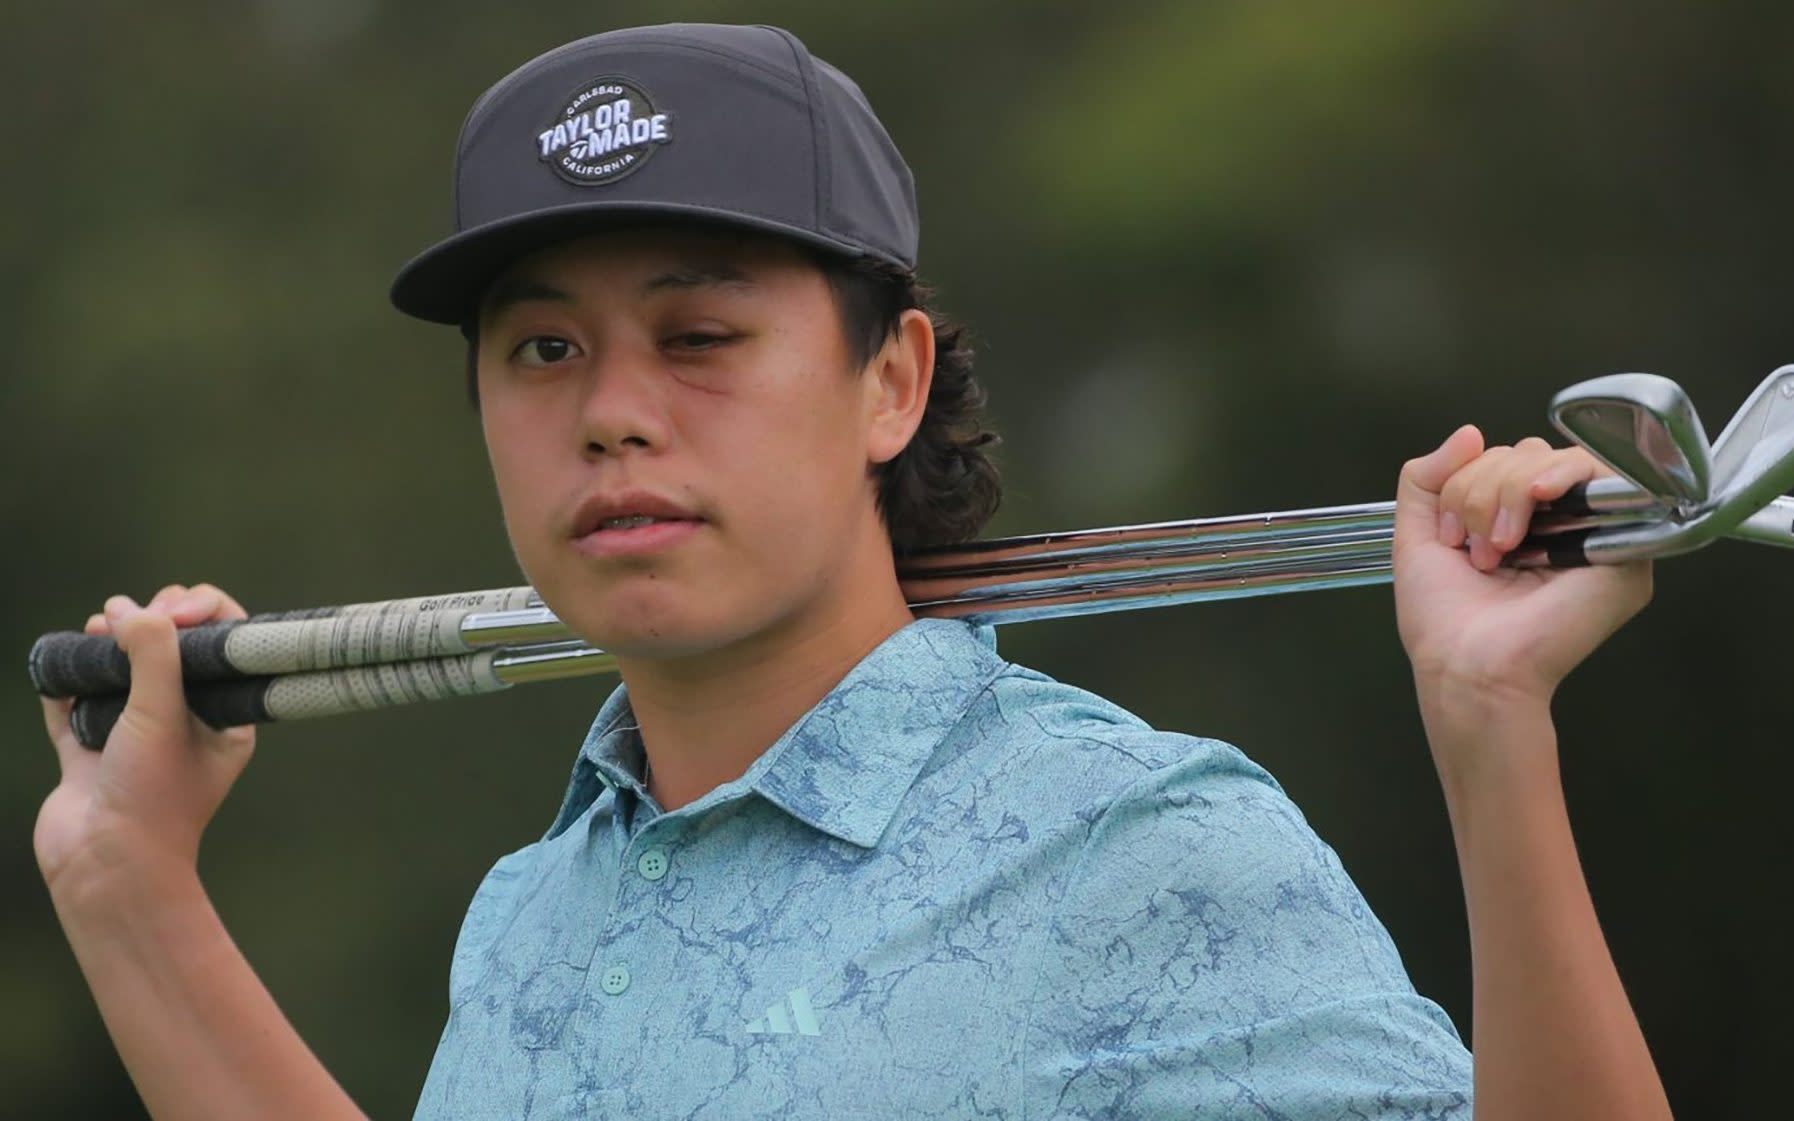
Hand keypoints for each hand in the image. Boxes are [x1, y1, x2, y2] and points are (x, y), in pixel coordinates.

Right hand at [35, 584, 254, 895]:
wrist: (103, 867)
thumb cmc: (152, 798)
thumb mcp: (162, 714)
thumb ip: (154, 655)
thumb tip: (131, 609)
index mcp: (222, 715)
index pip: (224, 643)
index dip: (200, 612)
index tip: (169, 610)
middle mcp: (183, 722)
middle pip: (171, 648)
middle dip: (148, 622)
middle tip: (124, 620)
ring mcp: (133, 736)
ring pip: (122, 670)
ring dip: (107, 644)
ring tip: (95, 629)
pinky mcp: (87, 751)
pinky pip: (75, 703)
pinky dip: (66, 682)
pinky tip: (62, 666)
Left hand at [1392, 428, 1652, 711]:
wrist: (1467, 666)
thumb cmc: (1444, 620)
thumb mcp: (1417, 536)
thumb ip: (1428, 478)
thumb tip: (1469, 431)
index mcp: (1517, 522)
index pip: (1503, 460)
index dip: (1468, 480)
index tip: (1450, 535)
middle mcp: (1559, 524)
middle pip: (1527, 454)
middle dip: (1483, 488)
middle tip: (1473, 547)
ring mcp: (1595, 533)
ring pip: (1556, 459)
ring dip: (1508, 492)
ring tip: (1498, 548)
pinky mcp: (1626, 546)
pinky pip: (1601, 477)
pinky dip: (1558, 476)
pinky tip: (1536, 500)